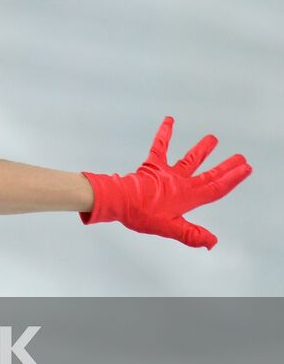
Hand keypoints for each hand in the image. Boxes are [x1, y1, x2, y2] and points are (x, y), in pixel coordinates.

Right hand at [82, 116, 251, 248]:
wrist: (117, 200)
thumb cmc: (140, 214)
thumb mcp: (169, 228)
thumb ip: (191, 234)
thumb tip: (212, 242)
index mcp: (187, 198)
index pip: (216, 188)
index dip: (232, 179)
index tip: (246, 169)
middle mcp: (180, 185)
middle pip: (208, 174)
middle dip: (225, 167)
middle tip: (240, 157)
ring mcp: (166, 176)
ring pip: (188, 160)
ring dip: (201, 149)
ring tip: (212, 139)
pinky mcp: (151, 167)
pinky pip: (160, 146)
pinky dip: (165, 134)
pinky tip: (170, 121)